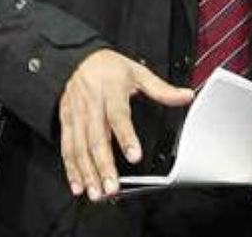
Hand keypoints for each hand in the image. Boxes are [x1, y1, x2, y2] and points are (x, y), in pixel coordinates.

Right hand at [58, 48, 194, 200]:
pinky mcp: (66, 122)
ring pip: (80, 147)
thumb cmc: (110, 68)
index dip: (126, 137)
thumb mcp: (138, 72)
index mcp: (111, 91)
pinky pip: (67, 147)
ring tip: (96, 192)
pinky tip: (78, 184)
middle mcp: (92, 105)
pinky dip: (71, 168)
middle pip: (97, 138)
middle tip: (112, 187)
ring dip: (87, 172)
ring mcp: (76, 115)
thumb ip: (161, 89)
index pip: (119, 117)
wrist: (77, 59)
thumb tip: (185, 96)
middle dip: (104, 165)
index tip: (135, 156)